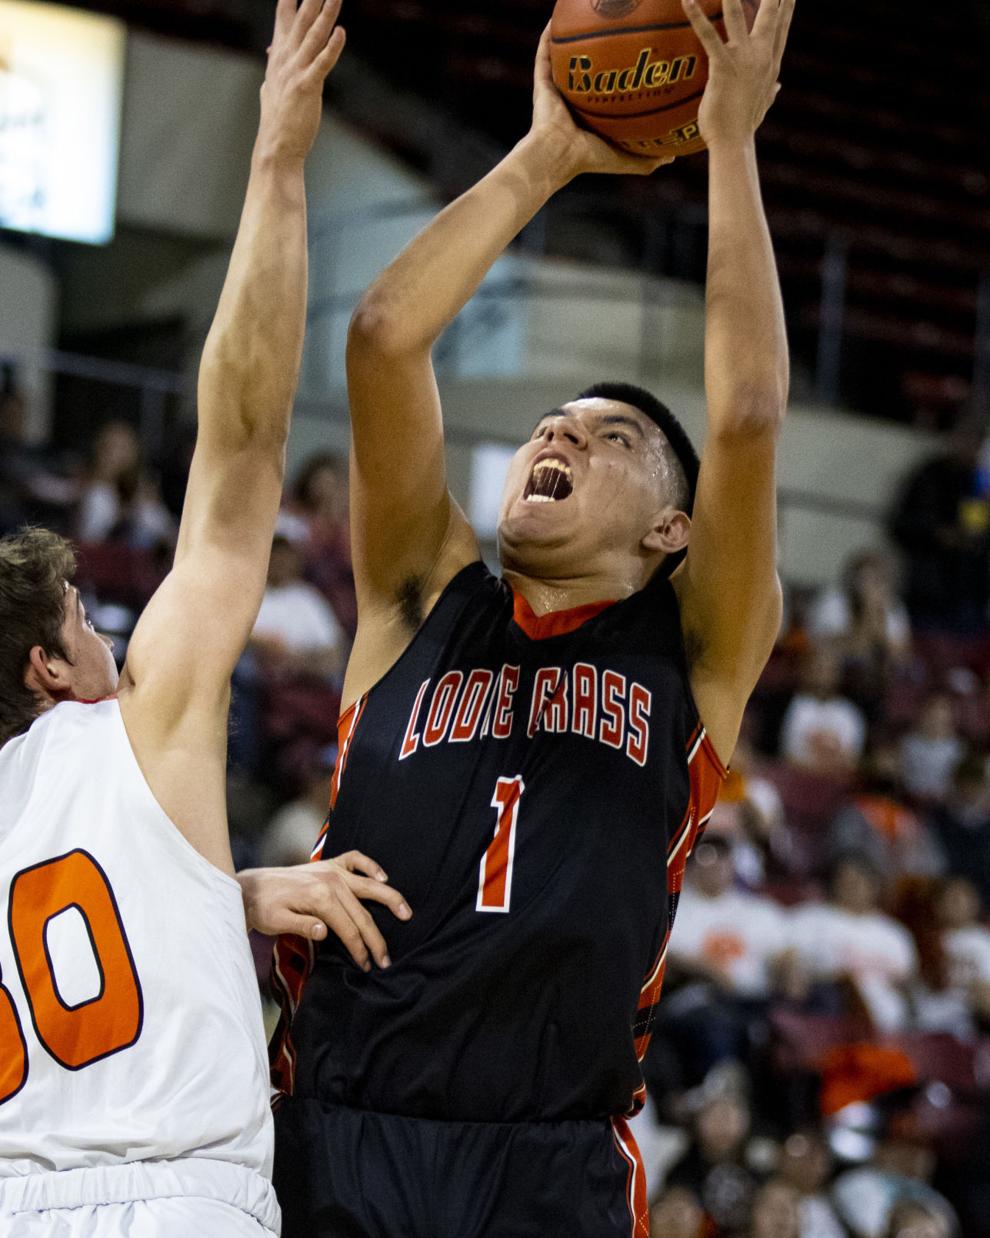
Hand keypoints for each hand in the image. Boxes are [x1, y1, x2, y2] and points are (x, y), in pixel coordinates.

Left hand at [238, 850, 411, 971]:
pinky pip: (357, 860)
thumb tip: (326, 932)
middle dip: (376, 938)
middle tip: (386, 960)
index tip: (367, 966)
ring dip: (390, 899)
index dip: (360, 949)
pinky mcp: (330, 865)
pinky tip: (383, 877)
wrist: (250, 888)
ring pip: (369, 886)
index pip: (349, 928)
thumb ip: (302, 926)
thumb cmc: (263, 908)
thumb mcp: (276, 922)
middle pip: (363, 913)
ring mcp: (332, 871)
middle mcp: (331, 881)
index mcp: (320, 897)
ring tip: (406, 913)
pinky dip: (371, 866)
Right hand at [257, 0, 345, 163]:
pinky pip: (323, 63)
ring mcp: (296, 72)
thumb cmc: (277, 121)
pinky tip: (341, 33)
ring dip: (326, 13)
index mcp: (279, 57)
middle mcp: (286, 59)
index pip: (284, 18)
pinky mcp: (308, 87)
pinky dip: (332, 48)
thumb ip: (273, 64)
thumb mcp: (271, 86)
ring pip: (314, 35)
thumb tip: (270, 50)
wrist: (276, 148)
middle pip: (301, 19)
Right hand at [527, 24, 672, 183]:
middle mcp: (573, 99)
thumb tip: (672, 157)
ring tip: (584, 15)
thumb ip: (648, 158)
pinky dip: (549, 36)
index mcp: (590, 115)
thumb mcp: (625, 159)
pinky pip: (544, 53)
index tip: (638, 56)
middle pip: (588, 68)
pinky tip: (557, 17)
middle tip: (616, 27)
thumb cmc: (590, 159)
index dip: (620, 73)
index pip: (607, 90)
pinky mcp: (542, 83)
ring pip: (564, 57)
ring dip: (572, 37)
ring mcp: (556, 89)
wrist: (558, 157)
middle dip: (599, 48)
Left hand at [682, 0, 794, 147]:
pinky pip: (709, 37)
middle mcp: (761, 57)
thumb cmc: (744, 127)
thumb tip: (779, 85)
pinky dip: (698, 17)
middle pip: (770, 14)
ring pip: (737, 17)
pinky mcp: (724, 68)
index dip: (787, 5)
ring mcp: (743, 61)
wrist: (734, 143)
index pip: (782, 26)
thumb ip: (771, 90)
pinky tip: (688, 0)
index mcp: (771, 63)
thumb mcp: (762, 105)